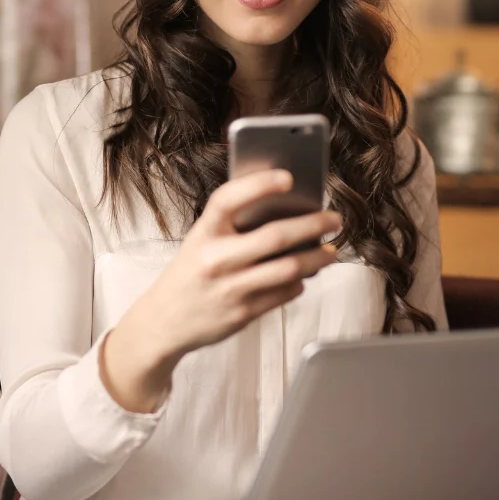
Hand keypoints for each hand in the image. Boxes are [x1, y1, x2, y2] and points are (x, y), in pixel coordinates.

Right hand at [101, 170, 340, 411]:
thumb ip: (232, 225)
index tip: (288, 177)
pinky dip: (300, 282)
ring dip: (316, 258)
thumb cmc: (190, 273)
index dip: (259, 184)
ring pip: (287, 268)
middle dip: (312, 225)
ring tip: (330, 250)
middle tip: (334, 219)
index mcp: (203, 233)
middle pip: (274, 237)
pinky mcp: (242, 313)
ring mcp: (230, 289)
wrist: (164, 322)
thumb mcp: (200, 241)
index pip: (229, 199)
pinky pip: (284, 293)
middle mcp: (215, 259)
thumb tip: (284, 209)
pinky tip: (304, 275)